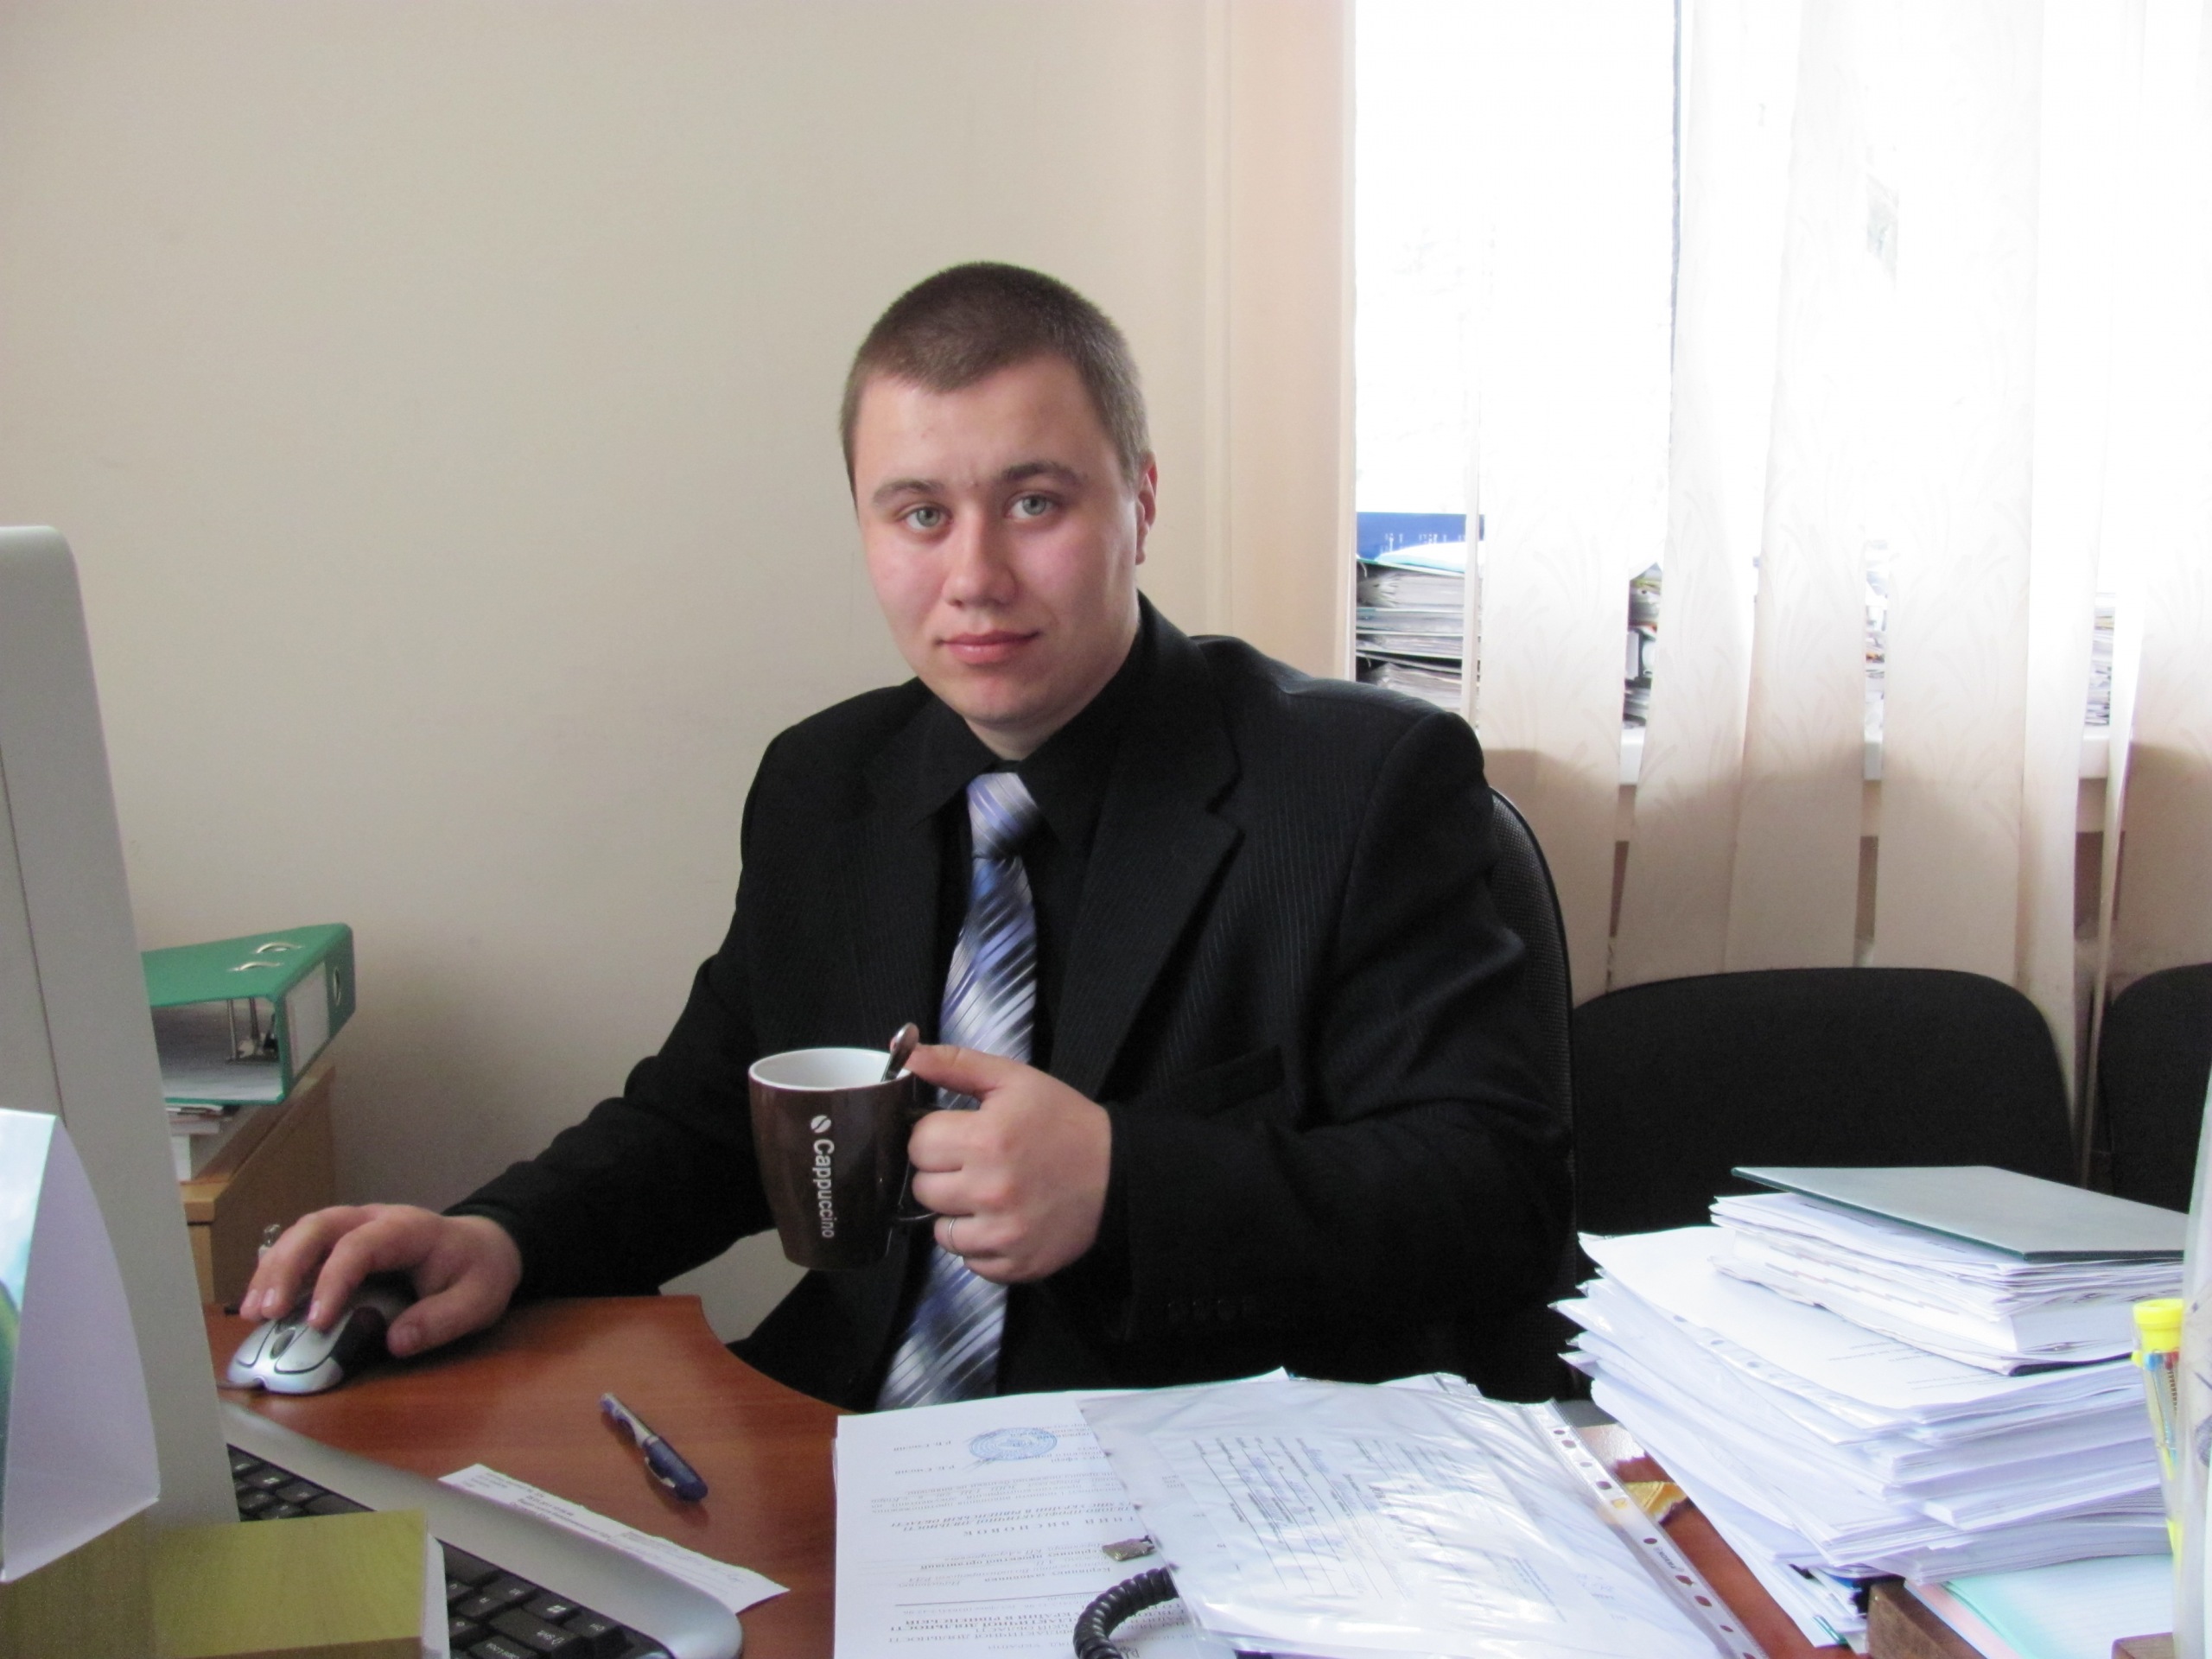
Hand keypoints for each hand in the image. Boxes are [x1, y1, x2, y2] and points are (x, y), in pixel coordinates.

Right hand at [239, 1204, 522, 1359]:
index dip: (333, 1281)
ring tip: (253, 1312)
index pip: (360, 1245)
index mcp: (409, 1229)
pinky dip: (278, 1271)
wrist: (484, 1247)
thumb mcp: (478, 1300)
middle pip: (319, 1227)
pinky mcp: (342, 1242)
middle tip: (265, 1312)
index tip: (315, 1322)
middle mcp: (375, 1219)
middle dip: (286, 1267)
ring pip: (303, 1232)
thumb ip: (442, 1320)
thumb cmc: (479, 1271)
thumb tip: (395, 1341)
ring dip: (273, 1269)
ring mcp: (355, 1226)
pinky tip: (262, 1302)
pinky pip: (303, 1247)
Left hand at [902, 1045, 1111, 1283]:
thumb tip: (908, 1056)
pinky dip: (979, 1245)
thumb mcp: (1015, 1080)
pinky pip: (969, 1261)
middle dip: (942, 1173)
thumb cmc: (1063, 1122)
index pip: (917, 1144)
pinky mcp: (1016, 1264)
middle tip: (974, 1164)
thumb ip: (956, 1065)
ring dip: (956, 1214)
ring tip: (986, 1195)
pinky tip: (1001, 1222)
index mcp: (985, 1140)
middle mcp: (989, 1191)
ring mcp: (1003, 1234)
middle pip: (922, 1188)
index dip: (935, 1135)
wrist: (1117, 1172)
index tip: (959, 1135)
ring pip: (940, 1231)